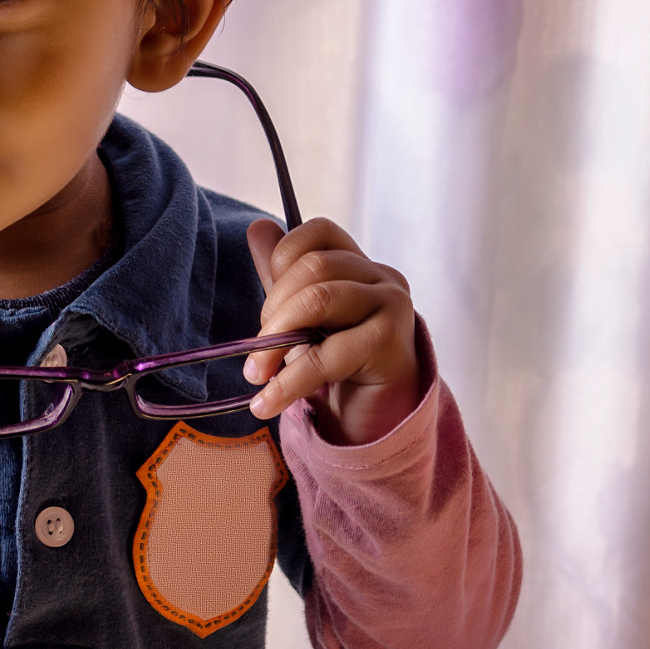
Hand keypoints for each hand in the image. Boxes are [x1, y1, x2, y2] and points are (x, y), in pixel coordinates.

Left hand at [243, 218, 422, 446]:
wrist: (376, 421)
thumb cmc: (341, 367)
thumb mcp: (304, 320)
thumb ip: (282, 277)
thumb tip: (258, 227)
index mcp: (360, 265)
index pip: (319, 232)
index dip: (283, 259)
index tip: (270, 307)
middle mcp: (382, 277)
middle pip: (314, 267)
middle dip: (274, 309)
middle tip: (258, 351)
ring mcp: (392, 305)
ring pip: (319, 299)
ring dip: (276, 341)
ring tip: (257, 375)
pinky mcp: (391, 342)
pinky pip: (327, 355)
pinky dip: (288, 382)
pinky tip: (266, 403)